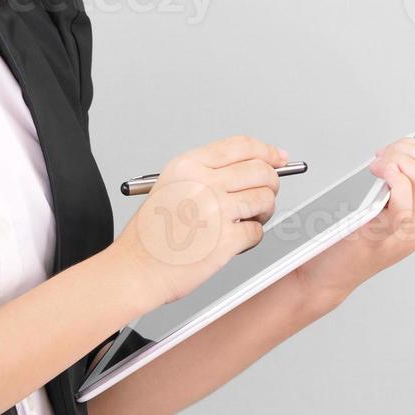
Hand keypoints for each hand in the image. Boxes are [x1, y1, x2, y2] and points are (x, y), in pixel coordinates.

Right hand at [110, 135, 286, 306]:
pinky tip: (234, 240)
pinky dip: (251, 237)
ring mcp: (215, 211)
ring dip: (263, 211)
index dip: (266, 151)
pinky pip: (257, 231)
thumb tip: (256, 164)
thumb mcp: (172, 185)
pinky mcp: (225, 240)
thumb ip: (209, 172)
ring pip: (265, 199)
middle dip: (270, 183)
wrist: (136, 269)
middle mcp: (202, 183)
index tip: (278, 157)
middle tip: (266, 193)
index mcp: (188, 166)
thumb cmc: (152, 234)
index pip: (241, 146)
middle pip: (260, 170)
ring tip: (247, 219)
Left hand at [290, 129, 414, 308]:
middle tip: (381, 156)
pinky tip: (378, 174)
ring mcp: (407, 234)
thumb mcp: (388, 199)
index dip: (414, 145)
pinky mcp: (384, 238)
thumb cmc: (352, 236)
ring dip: (398, 160)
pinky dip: (393, 178)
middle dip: (405, 148)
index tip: (390, 150)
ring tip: (377, 165)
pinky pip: (402, 203)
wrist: (328, 276)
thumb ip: (411, 170)